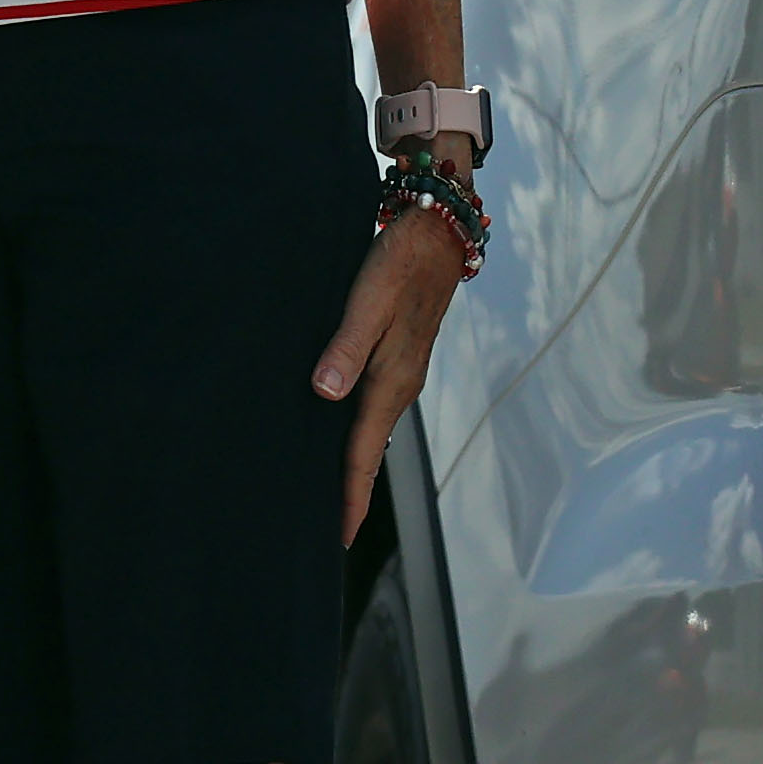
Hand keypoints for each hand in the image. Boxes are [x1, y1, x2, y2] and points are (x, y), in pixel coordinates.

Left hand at [315, 204, 471, 539]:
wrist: (438, 227)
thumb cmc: (401, 260)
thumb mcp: (369, 299)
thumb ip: (346, 346)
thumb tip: (325, 393)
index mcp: (394, 379)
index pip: (365, 452)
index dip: (349, 495)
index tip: (337, 536)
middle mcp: (399, 384)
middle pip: (368, 450)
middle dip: (349, 491)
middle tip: (324, 530)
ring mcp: (398, 370)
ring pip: (368, 429)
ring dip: (349, 461)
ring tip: (324, 493)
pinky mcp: (393, 353)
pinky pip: (370, 405)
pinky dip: (352, 429)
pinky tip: (331, 429)